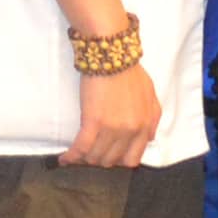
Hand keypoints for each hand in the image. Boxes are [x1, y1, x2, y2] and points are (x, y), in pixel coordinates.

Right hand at [59, 55, 159, 169]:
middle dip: (100, 160)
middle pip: (112, 160)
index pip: (132, 158)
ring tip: (77, 155)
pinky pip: (81, 147)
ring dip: (85, 158)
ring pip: (95, 157)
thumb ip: (153, 120)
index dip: (118, 161)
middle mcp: (129, 131)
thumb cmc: (131, 73)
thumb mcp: (151, 96)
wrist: (113, 56)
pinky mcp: (92, 122)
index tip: (109, 157)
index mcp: (144, 127)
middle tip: (90, 154)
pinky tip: (65, 158)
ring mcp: (111, 129)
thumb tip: (148, 138)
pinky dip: (72, 156)